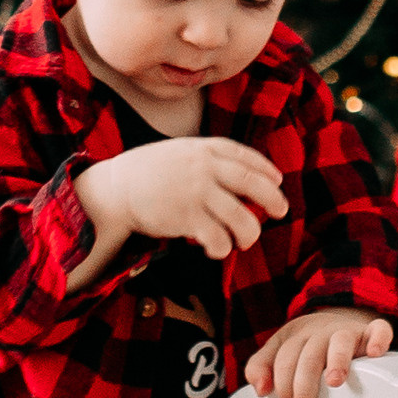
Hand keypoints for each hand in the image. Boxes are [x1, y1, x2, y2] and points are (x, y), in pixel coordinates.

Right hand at [79, 136, 286, 265]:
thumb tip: (242, 176)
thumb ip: (208, 158)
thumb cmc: (149, 171)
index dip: (265, 169)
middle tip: (281, 212)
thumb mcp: (181, 152)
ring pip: (240, 217)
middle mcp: (204, 168)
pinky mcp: (187, 217)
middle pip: (251, 183)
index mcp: (204, 149)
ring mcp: (197, 192)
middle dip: (272, 199)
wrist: (116, 187)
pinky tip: (218, 249)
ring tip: (246, 240)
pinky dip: (223, 247)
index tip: (278, 180)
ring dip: (250, 232)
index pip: (244, 156)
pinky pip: (218, 237)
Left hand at [246, 310, 394, 397]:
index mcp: (296, 337)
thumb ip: (261, 366)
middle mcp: (320, 333)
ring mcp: (347, 331)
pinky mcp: (371, 332)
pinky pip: (379, 330)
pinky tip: (374, 353)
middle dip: (304, 384)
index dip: (282, 379)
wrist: (337, 317)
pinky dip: (378, 339)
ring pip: (341, 342)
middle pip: (310, 355)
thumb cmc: (306, 343)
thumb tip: (259, 389)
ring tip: (334, 382)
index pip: (285, 357)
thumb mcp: (279, 349)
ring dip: (337, 361)